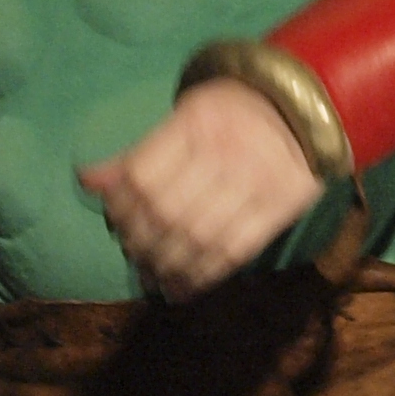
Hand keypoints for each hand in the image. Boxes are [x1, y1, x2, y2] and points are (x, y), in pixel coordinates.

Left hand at [76, 77, 325, 299]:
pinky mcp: (281, 207)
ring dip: (166, 266)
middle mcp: (225, 152)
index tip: (115, 221)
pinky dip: (201, 277)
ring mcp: (256, 181)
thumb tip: (89, 181)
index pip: (143, 175)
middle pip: (167, 213)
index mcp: (196, 122)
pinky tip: (181, 288)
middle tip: (131, 253)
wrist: (305, 107)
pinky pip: (234, 252)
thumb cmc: (234, 110)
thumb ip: (142, 152)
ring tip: (151, 275)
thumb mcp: (187, 115)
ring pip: (198, 238)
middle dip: (140, 243)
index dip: (120, 208)